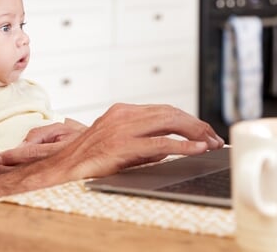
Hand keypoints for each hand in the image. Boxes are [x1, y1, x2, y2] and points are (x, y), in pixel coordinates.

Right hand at [9, 103, 223, 180]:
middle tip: (214, 139)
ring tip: (210, 143)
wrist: (62, 167)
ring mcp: (124, 129)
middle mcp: (125, 115)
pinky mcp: (123, 146)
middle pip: (171, 113)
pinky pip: (160, 144)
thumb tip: (169, 148)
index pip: (164, 110)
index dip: (188, 120)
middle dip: (197, 125)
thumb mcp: (117, 141)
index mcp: (124, 111)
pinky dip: (182, 146)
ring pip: (169, 123)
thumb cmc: (88, 158)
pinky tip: (196, 150)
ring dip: (195, 133)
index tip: (204, 132)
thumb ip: (141, 139)